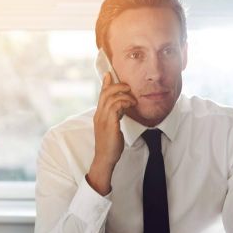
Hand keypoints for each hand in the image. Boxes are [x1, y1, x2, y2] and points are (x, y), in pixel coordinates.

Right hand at [87, 73, 136, 194]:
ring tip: (133, 99)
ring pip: (111, 98)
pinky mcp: (109, 124)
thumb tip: (121, 108)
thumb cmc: (110, 145)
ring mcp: (103, 119)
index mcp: (99, 115)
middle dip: (117, 86)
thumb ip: (114, 116)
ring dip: (124, 95)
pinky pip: (116, 107)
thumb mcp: (112, 127)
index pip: (101, 95)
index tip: (109, 74)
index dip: (105, 83)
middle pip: (105, 93)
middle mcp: (99, 115)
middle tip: (128, 87)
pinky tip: (131, 105)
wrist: (105, 159)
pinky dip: (124, 103)